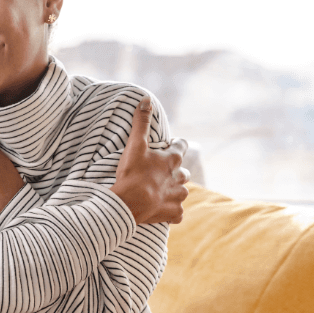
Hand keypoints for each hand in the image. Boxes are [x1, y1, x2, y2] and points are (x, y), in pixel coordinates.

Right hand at [111, 97, 189, 223]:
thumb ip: (141, 122)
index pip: (181, 146)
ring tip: (160, 192)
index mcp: (172, 160)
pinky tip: (163, 211)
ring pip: (182, 192)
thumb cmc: (133, 173)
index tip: (170, 145)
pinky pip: (177, 213)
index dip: (176, 145)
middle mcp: (179, 177)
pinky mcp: (173, 213)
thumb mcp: (135, 145)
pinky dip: (172, 212)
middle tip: (160, 172)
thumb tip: (146, 99)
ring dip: (174, 191)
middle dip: (175, 171)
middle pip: (183, 172)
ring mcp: (177, 196)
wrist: (130, 203)